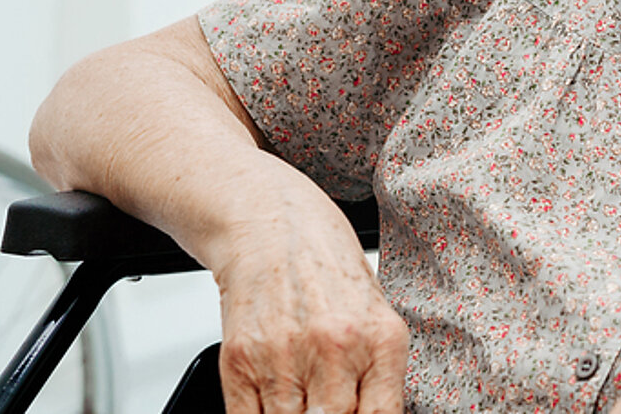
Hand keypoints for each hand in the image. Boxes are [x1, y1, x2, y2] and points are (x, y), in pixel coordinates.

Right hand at [208, 210, 409, 413]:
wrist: (270, 224)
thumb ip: (379, 376)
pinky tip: (272, 400)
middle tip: (324, 406)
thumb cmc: (326, 268)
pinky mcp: (240, 361)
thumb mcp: (375, 316)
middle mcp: (335, 349)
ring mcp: (285, 357)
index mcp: (380, 340)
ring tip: (300, 398)